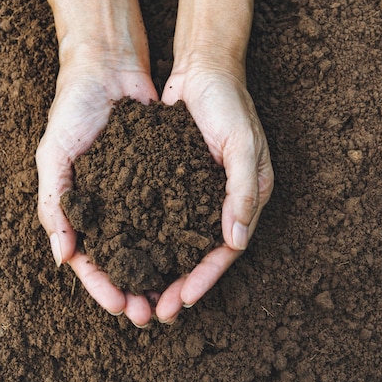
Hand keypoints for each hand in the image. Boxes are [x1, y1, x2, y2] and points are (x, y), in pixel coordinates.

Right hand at [36, 59, 158, 326]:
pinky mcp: (164, 179)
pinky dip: (178, 237)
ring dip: (160, 273)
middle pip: (124, 261)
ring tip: (174, 296)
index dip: (103, 287)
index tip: (120, 307)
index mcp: (81, 208)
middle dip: (136, 290)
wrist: (110, 71)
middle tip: (151, 314)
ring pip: (151, 245)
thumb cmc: (74, 110)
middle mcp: (112, 207)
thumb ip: (54, 202)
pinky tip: (192, 256)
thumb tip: (62, 256)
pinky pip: (172, 214)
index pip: (90, 260)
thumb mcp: (54, 153)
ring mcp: (138, 195)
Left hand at [155, 66, 273, 323]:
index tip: (184, 299)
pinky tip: (133, 255)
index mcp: (248, 197)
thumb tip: (237, 242)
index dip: (207, 276)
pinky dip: (154, 240)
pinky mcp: (179, 182)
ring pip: (183, 242)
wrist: (203, 69)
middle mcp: (226, 201)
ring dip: (166, 270)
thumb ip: (244, 191)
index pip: (228, 248)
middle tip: (159, 312)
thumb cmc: (229, 104)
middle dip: (183, 284)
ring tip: (143, 294)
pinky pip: (167, 218)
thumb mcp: (242, 145)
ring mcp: (201, 193)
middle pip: (204, 254)